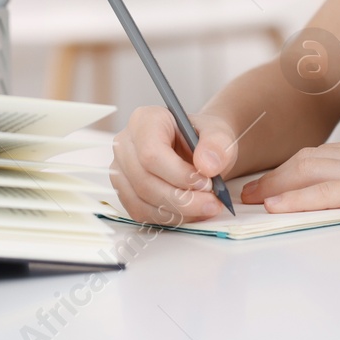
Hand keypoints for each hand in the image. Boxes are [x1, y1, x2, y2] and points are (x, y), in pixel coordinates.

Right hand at [110, 106, 239, 224]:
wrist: (198, 151)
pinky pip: (141, 213)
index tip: (205, 183)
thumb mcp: (218, 134)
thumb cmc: (202, 139)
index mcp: (145, 120)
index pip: (151, 153)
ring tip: (206, 207)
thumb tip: (207, 166)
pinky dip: (168, 218)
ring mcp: (121, 170)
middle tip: (211, 203)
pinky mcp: (124, 192)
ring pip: (141, 201)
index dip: (178, 174)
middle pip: (144, 181)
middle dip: (182, 199)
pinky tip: (190, 212)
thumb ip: (217, 145)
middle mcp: (125, 144)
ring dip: (177, 212)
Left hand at [238, 134, 339, 217]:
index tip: (278, 177)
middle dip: (276, 174)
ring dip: (275, 185)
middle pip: (307, 160)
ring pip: (307, 172)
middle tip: (251, 188)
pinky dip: (295, 198)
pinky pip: (323, 193)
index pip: (325, 155)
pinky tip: (274, 206)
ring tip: (250, 198)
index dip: (296, 167)